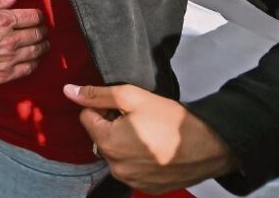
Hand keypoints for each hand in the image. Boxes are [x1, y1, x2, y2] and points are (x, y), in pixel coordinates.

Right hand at [0, 0, 47, 87]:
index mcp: (3, 20)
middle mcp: (10, 39)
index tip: (38, 17)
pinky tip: (33, 60)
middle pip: (38, 34)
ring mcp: (9, 58)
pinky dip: (34, 63)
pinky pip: (28, 68)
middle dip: (42, 31)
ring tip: (43, 45)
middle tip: (42, 31)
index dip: (38, 16)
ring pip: (36, 51)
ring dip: (42, 47)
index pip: (33, 16)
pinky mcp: (5, 74)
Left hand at [63, 84, 235, 193]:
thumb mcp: (131, 97)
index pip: (86, 116)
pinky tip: (155, 149)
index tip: (124, 106)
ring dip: (124, 142)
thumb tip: (68, 91)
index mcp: (107, 143)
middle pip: (100, 136)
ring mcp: (130, 180)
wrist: (210, 146)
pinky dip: (137, 158)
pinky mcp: (146, 188)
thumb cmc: (171, 119)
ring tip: (149, 133)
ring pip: (115, 153)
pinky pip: (131, 169)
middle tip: (138, 118)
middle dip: (112, 125)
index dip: (103, 106)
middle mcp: (114, 167)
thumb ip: (97, 94)